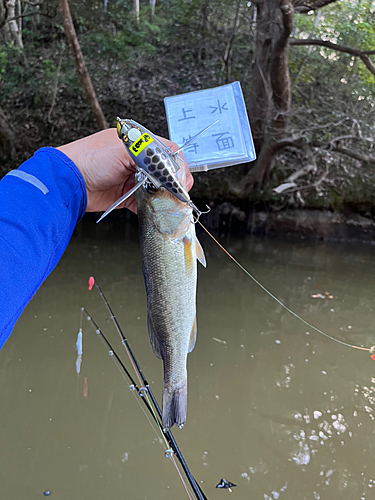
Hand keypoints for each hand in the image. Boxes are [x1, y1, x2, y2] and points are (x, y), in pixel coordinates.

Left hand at [57, 128, 193, 212]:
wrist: (68, 181)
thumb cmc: (90, 159)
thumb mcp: (123, 150)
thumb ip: (149, 157)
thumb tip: (169, 170)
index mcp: (138, 142)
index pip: (168, 152)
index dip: (178, 166)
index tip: (182, 181)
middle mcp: (137, 160)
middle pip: (166, 171)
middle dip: (173, 183)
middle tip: (177, 194)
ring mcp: (133, 178)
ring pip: (158, 189)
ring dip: (164, 197)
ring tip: (168, 203)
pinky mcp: (127, 196)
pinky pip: (145, 203)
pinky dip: (151, 208)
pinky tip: (155, 210)